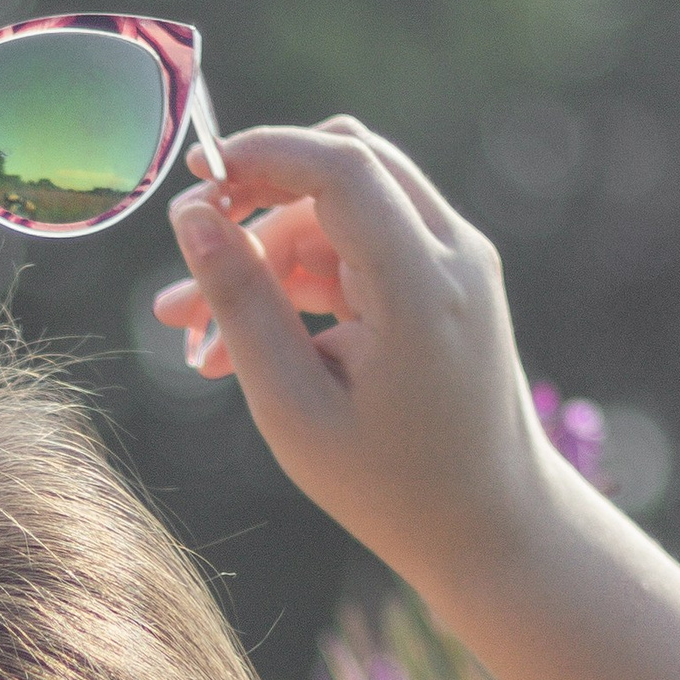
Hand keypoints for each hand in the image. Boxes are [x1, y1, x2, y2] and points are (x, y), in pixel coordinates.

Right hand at [152, 119, 558, 598]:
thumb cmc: (392, 486)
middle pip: (344, 165)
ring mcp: (456, 263)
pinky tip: (241, 345)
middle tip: (188, 254)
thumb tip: (191, 218)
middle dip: (256, 200)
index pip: (340, 166)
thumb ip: (241, 305)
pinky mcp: (444, 281)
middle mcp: (453, 255)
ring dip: (267, 255)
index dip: (260, 154)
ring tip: (193, 336)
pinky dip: (300, 281)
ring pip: (342, 211)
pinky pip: (360, 249)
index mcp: (423, 286)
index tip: (191, 176)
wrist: (491, 526)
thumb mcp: (295, 406)